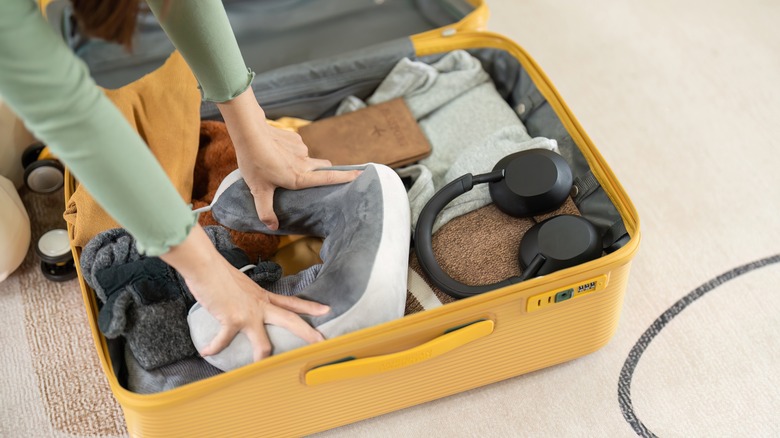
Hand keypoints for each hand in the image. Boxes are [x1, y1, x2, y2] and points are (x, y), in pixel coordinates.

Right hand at [160, 224, 329, 360]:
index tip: (326, 310)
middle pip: (290, 320)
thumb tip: (246, 305)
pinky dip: (213, 347)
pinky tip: (207, 351)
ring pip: (263, 343)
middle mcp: (260, 306)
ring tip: (260, 369)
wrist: (206, 266)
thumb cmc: (220, 274)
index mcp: (264, 297)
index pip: (292, 302)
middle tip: (322, 342)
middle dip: (307, 332)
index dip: (309, 307)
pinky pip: (224, 341)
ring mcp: (248, 314)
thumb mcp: (243, 286)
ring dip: (261, 358)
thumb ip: (249, 298)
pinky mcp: (231, 320)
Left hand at [217, 89, 360, 229]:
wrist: (249, 132)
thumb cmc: (254, 162)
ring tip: (281, 165)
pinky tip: (276, 152)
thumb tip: (273, 227)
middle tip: (316, 178)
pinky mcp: (295, 138)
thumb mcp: (258, 190)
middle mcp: (304, 163)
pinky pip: (298, 147)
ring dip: (301, 163)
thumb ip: (266, 210)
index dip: (346, 177)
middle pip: (324, 167)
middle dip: (325, 172)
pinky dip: (291, 151)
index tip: (361, 175)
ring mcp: (301, 149)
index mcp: (299, 177)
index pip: (329, 178)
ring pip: (308, 158)